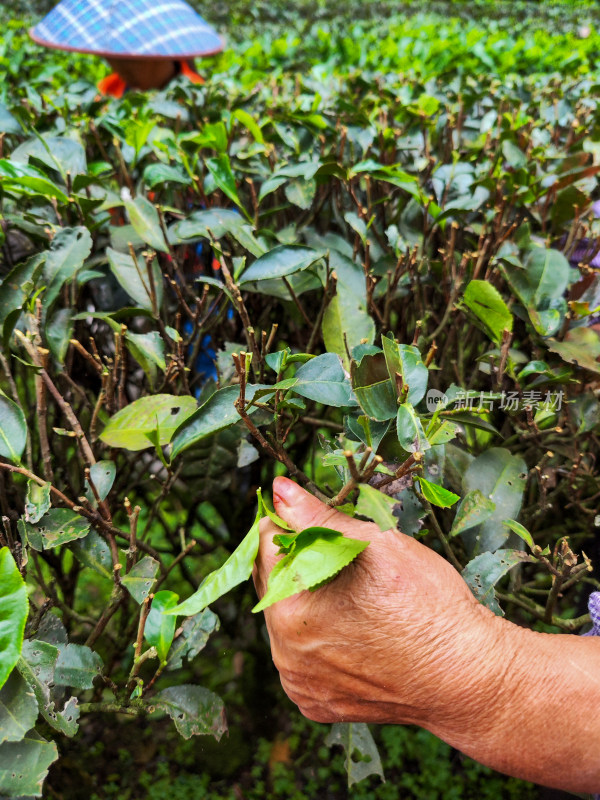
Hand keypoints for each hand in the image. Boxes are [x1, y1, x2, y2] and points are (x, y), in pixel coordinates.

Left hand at [253, 476, 506, 731]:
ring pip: (285, 621)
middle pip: (272, 585)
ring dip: (304, 600)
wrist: (470, 676)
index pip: (268, 545)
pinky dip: (316, 638)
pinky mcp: (316, 703)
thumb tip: (280, 489)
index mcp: (292, 609)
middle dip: (296, 562)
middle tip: (340, 555)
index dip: (293, 525)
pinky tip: (350, 629)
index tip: (320, 522)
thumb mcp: (375, 544)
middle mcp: (285, 654)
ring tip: (352, 595)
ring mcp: (300, 684)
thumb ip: (318, 516)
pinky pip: (301, 657)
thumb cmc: (430, 605)